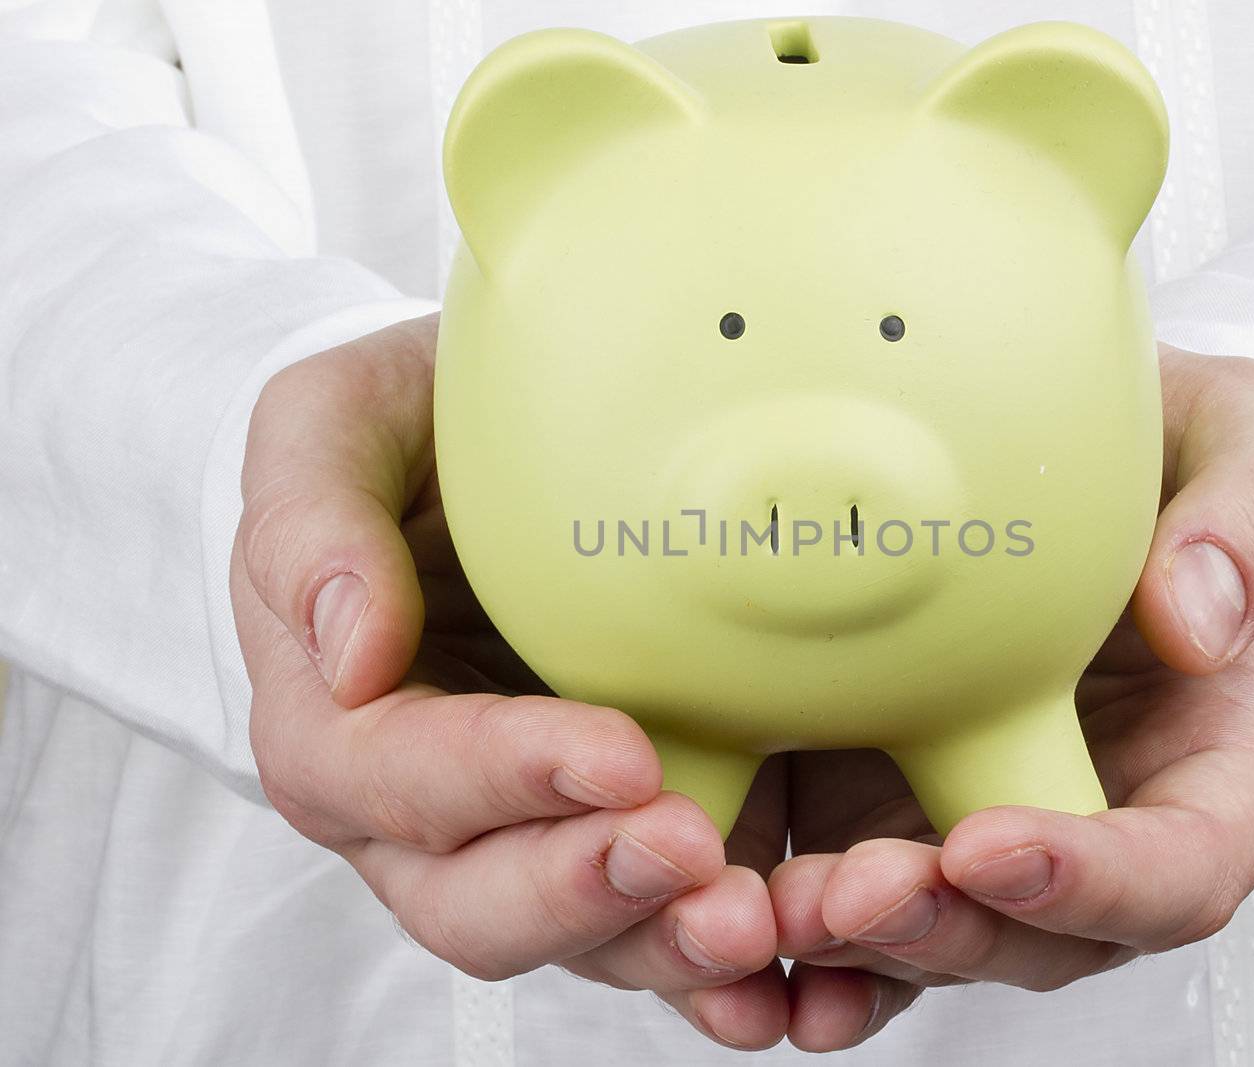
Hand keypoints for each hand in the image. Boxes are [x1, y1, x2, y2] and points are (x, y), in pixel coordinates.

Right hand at [230, 314, 787, 1047]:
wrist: (487, 451)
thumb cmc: (402, 434)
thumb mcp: (333, 423)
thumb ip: (315, 522)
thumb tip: (350, 653)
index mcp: (337, 725)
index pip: (400, 779)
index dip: (502, 777)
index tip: (615, 752)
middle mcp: (428, 815)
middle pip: (479, 903)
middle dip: (587, 890)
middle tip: (691, 853)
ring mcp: (535, 835)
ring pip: (585, 937)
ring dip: (668, 943)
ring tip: (759, 921)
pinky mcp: (627, 833)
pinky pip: (666, 924)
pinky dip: (725, 967)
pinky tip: (793, 970)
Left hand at [766, 347, 1253, 1050]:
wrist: (1037, 435)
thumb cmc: (1160, 447)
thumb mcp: (1241, 434)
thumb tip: (1199, 623)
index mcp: (1214, 768)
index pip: (1183, 870)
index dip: (1095, 884)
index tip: (993, 843)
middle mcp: (1099, 827)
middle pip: (1041, 937)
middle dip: (944, 931)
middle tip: (853, 889)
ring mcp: (986, 825)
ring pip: (928, 938)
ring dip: (848, 946)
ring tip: (762, 910)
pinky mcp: (888, 810)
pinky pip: (839, 910)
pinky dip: (785, 943)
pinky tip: (724, 934)